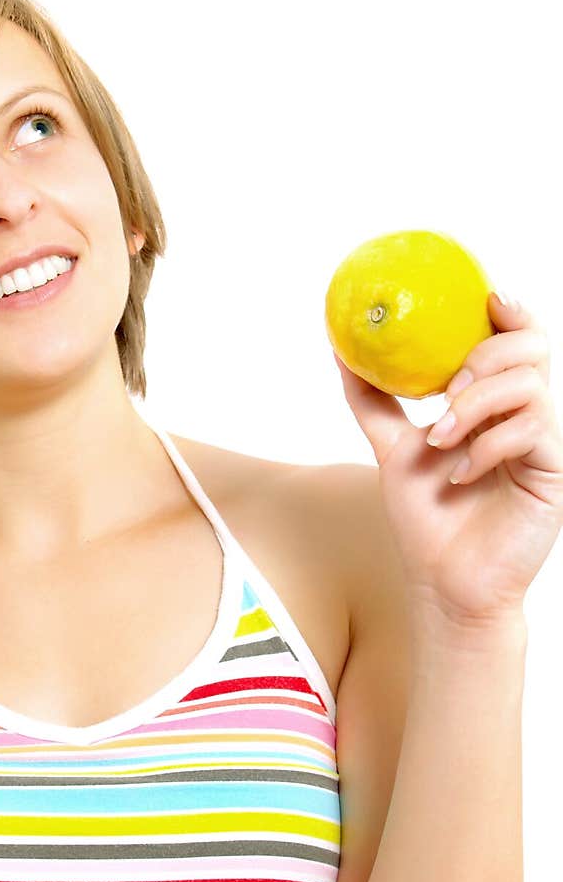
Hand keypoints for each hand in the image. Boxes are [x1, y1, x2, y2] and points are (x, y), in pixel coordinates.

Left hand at [334, 292, 562, 622]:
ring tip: (439, 441)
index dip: (509, 310)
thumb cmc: (427, 518)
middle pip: (530, 347)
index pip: (517, 338)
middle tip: (445, 393)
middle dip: (481, 359)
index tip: (486, 298)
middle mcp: (526, 415)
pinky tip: (459, 474)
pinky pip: (530, 431)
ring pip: (529, 384)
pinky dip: (485, 446)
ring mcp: (544, 443)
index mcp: (495, 402)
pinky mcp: (553, 472)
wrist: (445, 583)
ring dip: (474, 405)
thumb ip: (373, 398)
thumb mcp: (391, 447)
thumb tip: (340, 349)